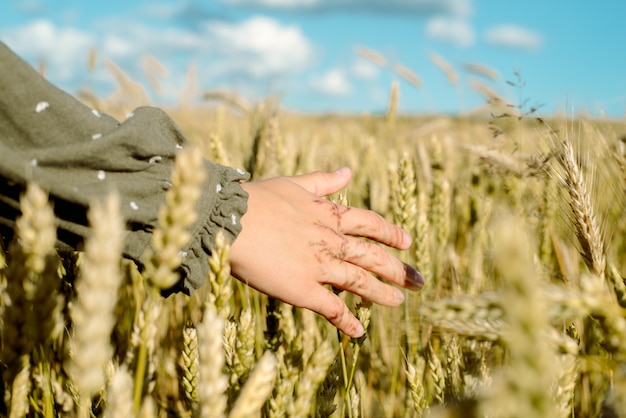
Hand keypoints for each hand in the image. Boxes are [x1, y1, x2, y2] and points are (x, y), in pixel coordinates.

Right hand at [229, 167, 423, 337]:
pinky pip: (332, 309)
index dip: (390, 234)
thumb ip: (323, 181)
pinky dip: (347, 320)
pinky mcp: (303, 290)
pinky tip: (359, 331)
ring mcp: (320, 266)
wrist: (231, 220)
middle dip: (399, 270)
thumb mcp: (294, 183)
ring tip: (399, 303)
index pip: (370, 224)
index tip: (407, 243)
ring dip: (382, 294)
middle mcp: (331, 241)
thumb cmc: (257, 199)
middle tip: (419, 281)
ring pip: (360, 283)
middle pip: (373, 257)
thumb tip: (348, 171)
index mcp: (329, 215)